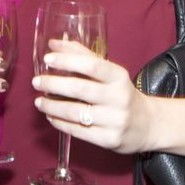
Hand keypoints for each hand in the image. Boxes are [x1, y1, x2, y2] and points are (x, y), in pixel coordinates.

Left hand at [32, 40, 154, 153]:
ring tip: (39, 101)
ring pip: (76, 113)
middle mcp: (119, 98)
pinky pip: (78, 131)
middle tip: (36, 81)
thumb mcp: (109, 72)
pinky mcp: (109, 140)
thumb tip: (54, 44)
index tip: (48, 59)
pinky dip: (60, 123)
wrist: (148, 125)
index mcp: (119, 77)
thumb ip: (83, 56)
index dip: (68, 61)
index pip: (92, 65)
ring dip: (52, 106)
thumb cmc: (121, 93)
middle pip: (80, 89)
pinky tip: (50, 116)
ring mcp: (115, 121)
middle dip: (53, 84)